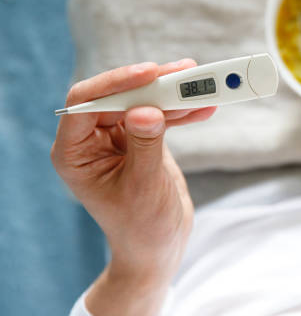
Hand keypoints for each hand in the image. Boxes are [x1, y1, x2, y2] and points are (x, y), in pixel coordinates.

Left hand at [51, 59, 214, 314]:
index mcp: (75, 153)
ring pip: (143, 100)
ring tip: (203, 86)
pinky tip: (204, 107)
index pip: (86, 103)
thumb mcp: (143, 187)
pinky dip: (183, 110)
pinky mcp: (142, 137)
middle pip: (120, 96)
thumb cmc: (142, 227)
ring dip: (174, 94)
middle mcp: (92, 139)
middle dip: (154, 85)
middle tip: (186, 73)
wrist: (158, 247)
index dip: (116, 83)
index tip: (150, 73)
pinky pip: (161, 114)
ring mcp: (118, 137)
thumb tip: (146, 109)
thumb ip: (145, 146)